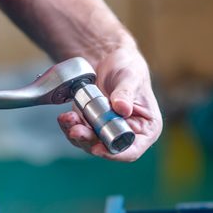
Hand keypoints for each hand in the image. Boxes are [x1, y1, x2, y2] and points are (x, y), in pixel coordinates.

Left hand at [57, 47, 162, 161]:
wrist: (110, 58)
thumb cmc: (128, 67)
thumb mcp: (130, 77)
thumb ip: (126, 93)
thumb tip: (123, 109)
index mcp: (147, 128)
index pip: (133, 150)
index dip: (116, 153)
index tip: (99, 148)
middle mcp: (128, 134)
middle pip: (108, 148)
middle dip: (89, 142)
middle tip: (76, 131)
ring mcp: (109, 131)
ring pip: (91, 143)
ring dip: (77, 134)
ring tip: (68, 119)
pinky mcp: (93, 126)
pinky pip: (81, 132)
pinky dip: (71, 126)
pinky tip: (65, 117)